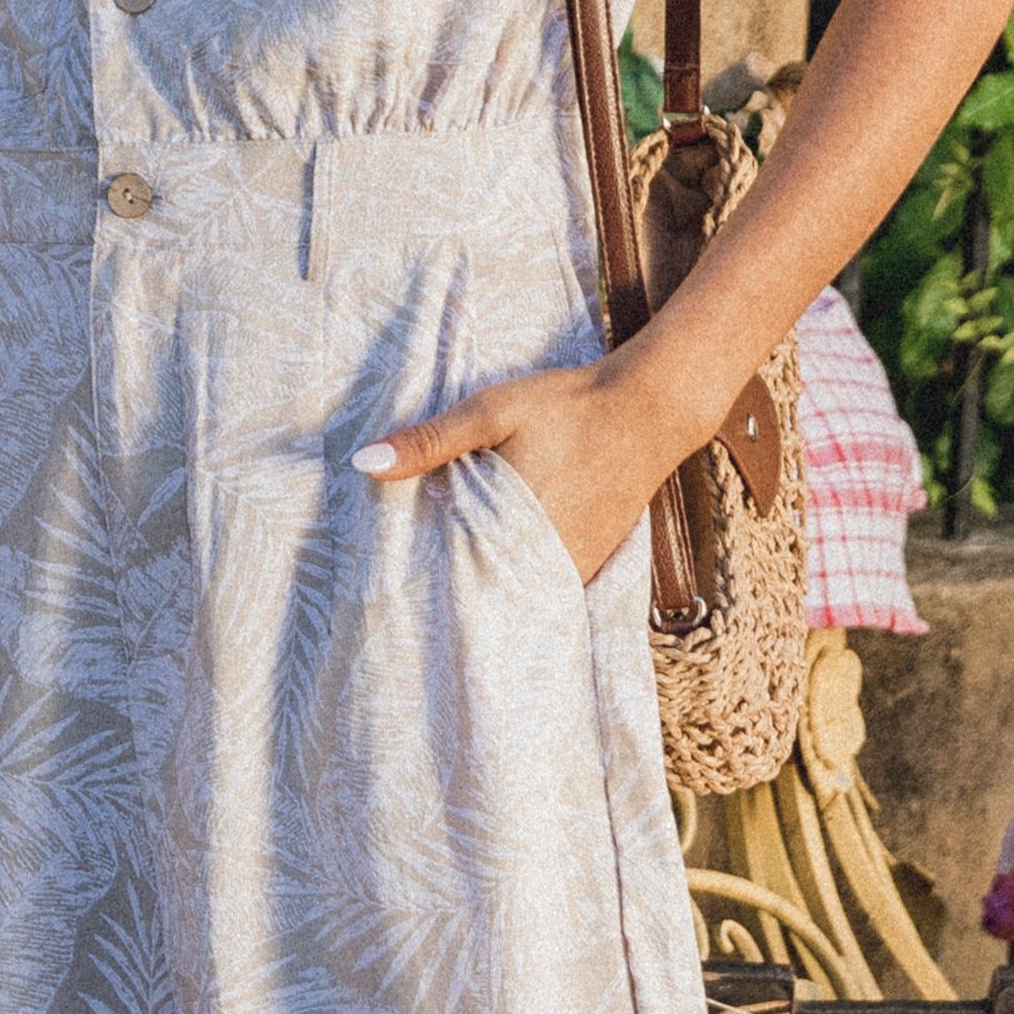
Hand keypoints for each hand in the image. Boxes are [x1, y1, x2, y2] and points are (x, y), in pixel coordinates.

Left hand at [353, 343, 706, 584]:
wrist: (649, 408)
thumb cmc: (568, 406)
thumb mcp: (492, 411)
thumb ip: (429, 441)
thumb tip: (364, 464)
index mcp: (508, 527)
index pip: (450, 579)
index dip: (420, 590)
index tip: (391, 596)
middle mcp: (542, 558)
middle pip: (482, 596)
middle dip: (449, 598)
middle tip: (408, 607)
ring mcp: (571, 565)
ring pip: (515, 598)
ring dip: (486, 595)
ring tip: (447, 598)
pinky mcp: (591, 561)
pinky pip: (546, 589)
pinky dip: (520, 586)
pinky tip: (497, 577)